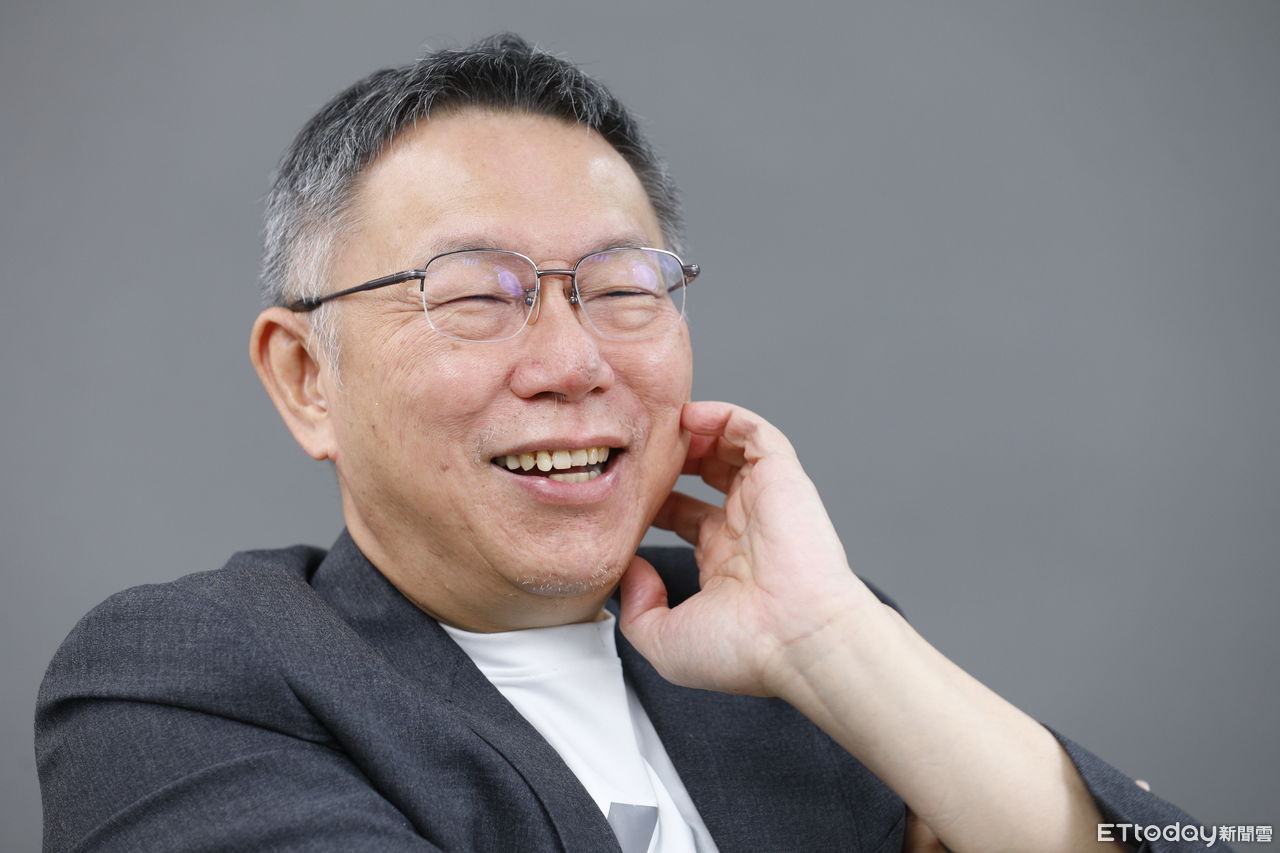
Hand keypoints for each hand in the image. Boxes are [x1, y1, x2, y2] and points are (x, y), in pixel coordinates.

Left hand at [618, 401, 888, 696]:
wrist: (799, 641)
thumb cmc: (743, 651)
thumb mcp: (665, 642)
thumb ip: (636, 607)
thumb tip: (629, 567)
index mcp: (724, 565)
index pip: (686, 516)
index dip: (656, 498)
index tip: (625, 490)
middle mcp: (745, 529)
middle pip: (708, 476)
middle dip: (674, 459)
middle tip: (642, 448)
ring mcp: (765, 501)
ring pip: (731, 448)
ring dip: (698, 432)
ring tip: (663, 424)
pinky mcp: (784, 478)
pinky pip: (755, 433)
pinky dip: (726, 417)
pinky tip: (691, 415)